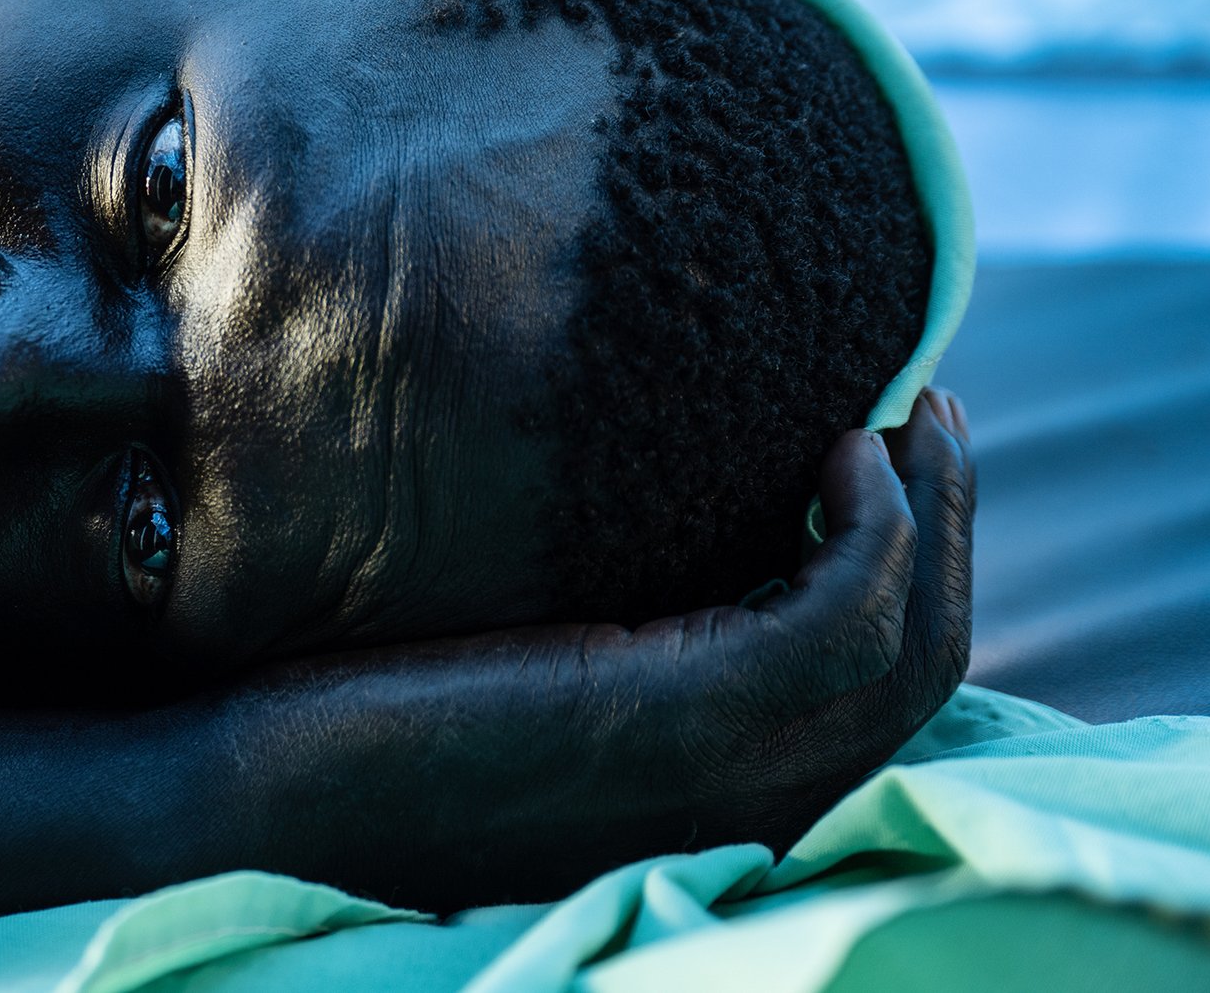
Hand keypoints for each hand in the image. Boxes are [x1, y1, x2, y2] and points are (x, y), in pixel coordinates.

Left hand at [222, 388, 974, 906]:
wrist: (256, 785)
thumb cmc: (366, 712)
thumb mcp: (528, 662)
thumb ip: (614, 618)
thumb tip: (660, 496)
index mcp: (714, 794)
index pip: (885, 696)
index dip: (926, 568)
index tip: (899, 451)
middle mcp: (740, 801)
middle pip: (926, 665)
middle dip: (954, 524)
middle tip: (933, 408)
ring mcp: (713, 771)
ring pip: (908, 644)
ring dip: (932, 512)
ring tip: (901, 410)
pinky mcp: (665, 720)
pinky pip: (835, 621)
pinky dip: (870, 531)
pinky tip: (833, 453)